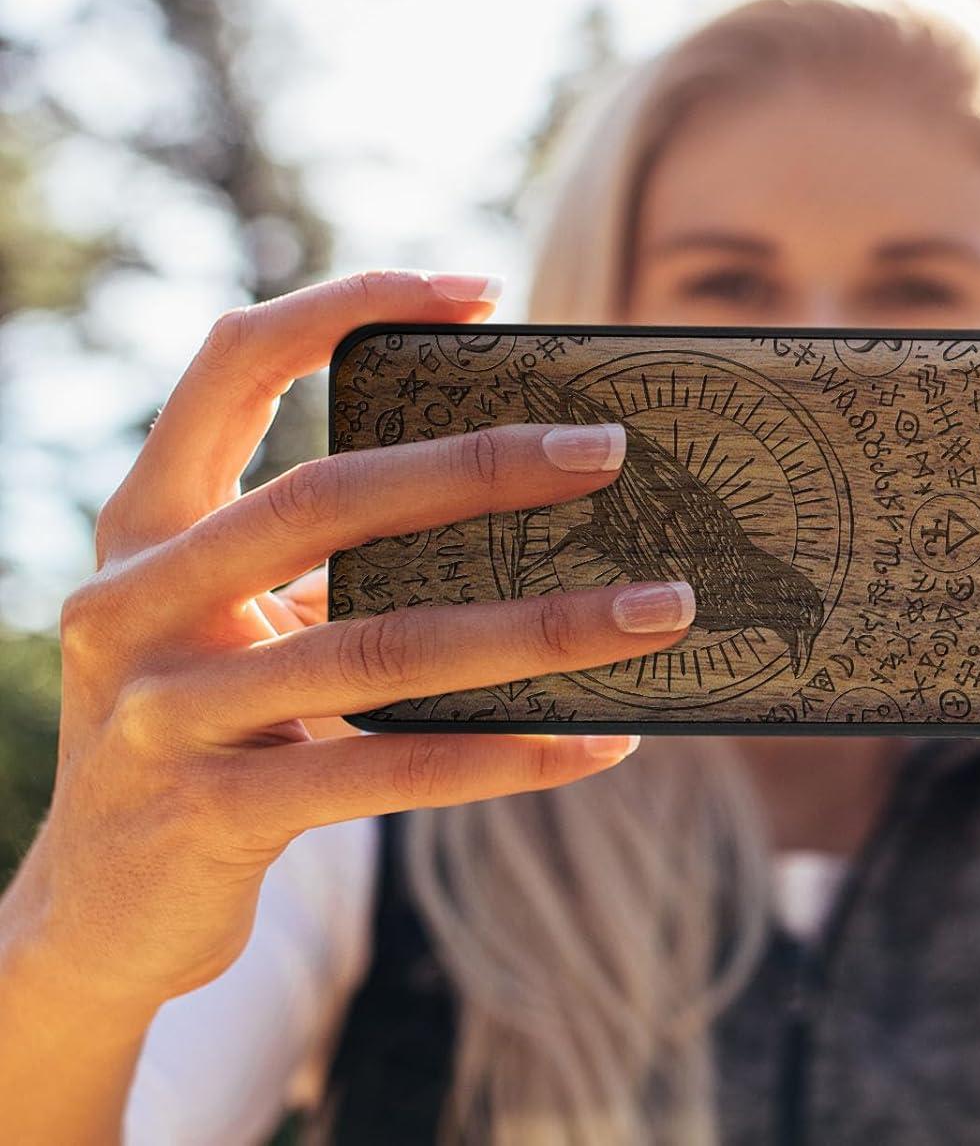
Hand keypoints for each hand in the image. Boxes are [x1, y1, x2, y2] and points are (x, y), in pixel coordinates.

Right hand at [0, 270, 695, 1029]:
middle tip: (608, 451)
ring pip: (381, 647)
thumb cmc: (208, 726)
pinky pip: (391, 770)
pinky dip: (509, 754)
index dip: (349, 305)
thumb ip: (333, 562)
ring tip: (658, 608)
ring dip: (540, 626)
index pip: (233, 363)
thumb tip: (530, 505)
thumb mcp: (240, 622)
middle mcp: (134, 601)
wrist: (97, 912)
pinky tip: (601, 741)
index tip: (481, 291)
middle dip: (479, 466)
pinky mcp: (210, 817)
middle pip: (325, 498)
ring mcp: (162, 713)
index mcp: (147, 523)